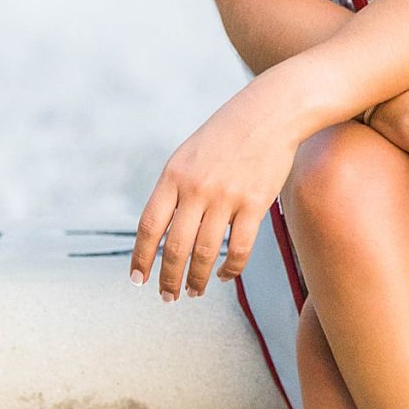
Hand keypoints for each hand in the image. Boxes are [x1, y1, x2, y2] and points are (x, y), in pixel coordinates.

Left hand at [131, 79, 300, 300]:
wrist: (270, 112)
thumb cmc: (227, 134)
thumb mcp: (188, 154)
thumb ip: (174, 189)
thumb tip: (161, 231)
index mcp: (173, 175)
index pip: (149, 226)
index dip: (141, 257)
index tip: (138, 280)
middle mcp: (196, 188)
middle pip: (174, 247)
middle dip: (168, 279)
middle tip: (167, 297)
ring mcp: (226, 196)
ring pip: (204, 252)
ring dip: (196, 279)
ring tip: (193, 292)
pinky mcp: (255, 203)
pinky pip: (239, 248)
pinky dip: (230, 269)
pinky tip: (224, 276)